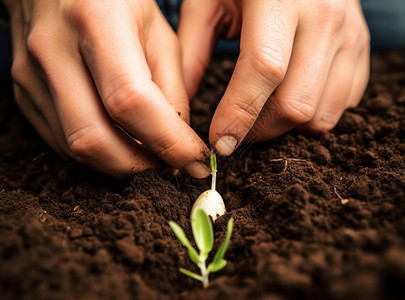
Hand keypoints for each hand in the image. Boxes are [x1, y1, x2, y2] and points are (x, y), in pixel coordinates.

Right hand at [3, 0, 210, 176]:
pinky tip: (120, 142)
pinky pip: (61, 142)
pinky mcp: (23, 93)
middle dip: (140, 167)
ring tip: (150, 156)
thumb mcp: (159, 32)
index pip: (131, 102)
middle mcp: (54, 49)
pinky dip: (98, 153)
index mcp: (97, 20)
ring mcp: (31, 74)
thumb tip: (180, 142)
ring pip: (75, 147)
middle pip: (94, 138)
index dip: (168, 142)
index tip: (195, 160)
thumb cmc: (115, 1)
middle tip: (171, 167)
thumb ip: (173, 87)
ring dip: (120, 164)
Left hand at [179, 0, 369, 155]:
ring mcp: (350, 34)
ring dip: (288, 127)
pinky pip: (343, 105)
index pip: (264, 71)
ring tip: (266, 111)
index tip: (220, 142)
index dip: (239, 116)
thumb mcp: (209, 1)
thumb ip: (191, 52)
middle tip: (239, 129)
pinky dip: (315, 114)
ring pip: (322, 115)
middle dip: (261, 131)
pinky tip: (293, 95)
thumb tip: (182, 108)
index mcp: (280, 0)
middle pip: (295, 105)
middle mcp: (325, 17)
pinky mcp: (364, 49)